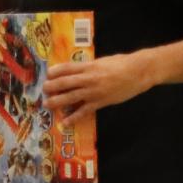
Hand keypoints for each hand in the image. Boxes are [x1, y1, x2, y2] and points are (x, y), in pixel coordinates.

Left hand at [43, 52, 158, 124]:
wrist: (139, 71)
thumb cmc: (122, 63)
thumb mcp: (103, 61)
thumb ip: (89, 66)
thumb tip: (77, 70)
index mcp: (89, 66)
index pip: (67, 68)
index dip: (55, 72)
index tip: (47, 74)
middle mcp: (89, 78)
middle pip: (65, 83)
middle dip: (52, 87)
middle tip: (43, 90)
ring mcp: (94, 91)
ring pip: (71, 97)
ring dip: (57, 101)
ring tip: (47, 105)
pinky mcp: (101, 102)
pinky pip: (84, 111)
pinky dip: (73, 117)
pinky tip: (65, 122)